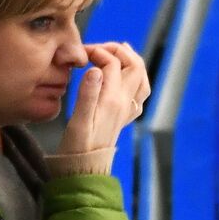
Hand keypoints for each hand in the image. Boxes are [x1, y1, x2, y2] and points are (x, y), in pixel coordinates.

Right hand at [58, 41, 150, 155]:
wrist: (85, 170)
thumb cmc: (77, 147)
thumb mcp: (77, 121)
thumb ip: (87, 94)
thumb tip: (95, 69)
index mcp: (111, 100)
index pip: (111, 63)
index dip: (97, 52)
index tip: (81, 53)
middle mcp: (124, 103)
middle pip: (134, 66)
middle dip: (118, 51)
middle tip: (98, 49)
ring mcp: (126, 110)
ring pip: (141, 78)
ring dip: (131, 61)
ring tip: (117, 53)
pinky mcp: (123, 117)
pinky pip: (139, 94)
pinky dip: (135, 79)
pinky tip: (124, 78)